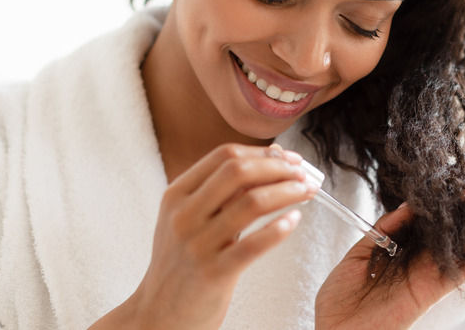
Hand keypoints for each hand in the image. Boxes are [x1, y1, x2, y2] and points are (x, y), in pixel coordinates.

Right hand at [91, 144, 317, 329]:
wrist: (158, 312)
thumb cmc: (181, 262)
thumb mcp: (189, 218)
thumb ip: (222, 192)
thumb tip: (270, 159)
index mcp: (177, 195)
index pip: (224, 156)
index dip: (262, 152)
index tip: (288, 158)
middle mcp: (184, 215)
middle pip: (239, 171)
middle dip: (278, 168)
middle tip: (303, 174)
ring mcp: (198, 244)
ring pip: (252, 203)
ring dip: (288, 192)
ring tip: (306, 192)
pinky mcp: (213, 273)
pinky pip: (253, 245)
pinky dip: (280, 228)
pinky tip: (294, 221)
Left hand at [314, 151, 464, 329]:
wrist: (334, 329)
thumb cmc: (343, 294)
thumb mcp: (364, 248)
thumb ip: (390, 226)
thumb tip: (413, 203)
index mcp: (411, 242)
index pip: (444, 207)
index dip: (462, 182)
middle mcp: (429, 254)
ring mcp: (434, 270)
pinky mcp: (434, 289)